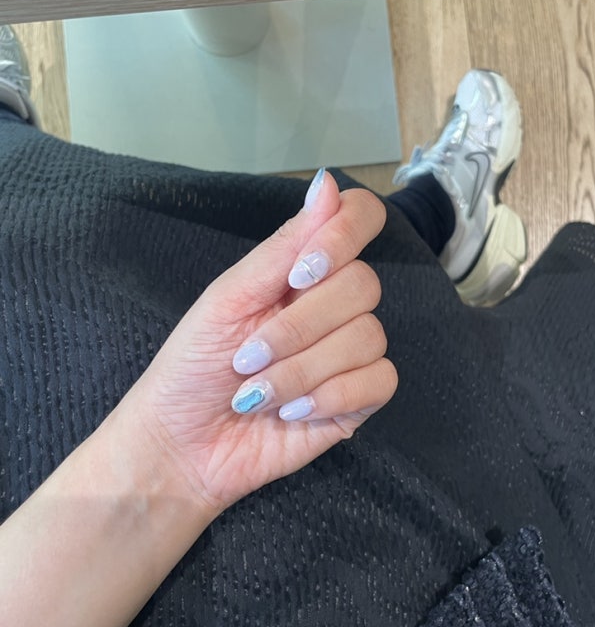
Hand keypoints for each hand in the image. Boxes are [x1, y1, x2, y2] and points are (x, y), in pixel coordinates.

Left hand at [112, 171, 397, 513]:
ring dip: (302, 369)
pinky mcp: (358, 400)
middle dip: (299, 326)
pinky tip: (292, 411)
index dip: (344, 236)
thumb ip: (284, 245)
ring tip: (259, 391)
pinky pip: (379, 381)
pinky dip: (329, 396)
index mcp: (303, 270)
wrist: (182, 443)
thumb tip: (328, 183)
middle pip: (364, 285)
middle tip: (249, 356)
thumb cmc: (194, 365)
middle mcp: (334, 305)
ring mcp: (350, 353)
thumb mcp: (230, 297)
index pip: (360, 220)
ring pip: (369, 337)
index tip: (300, 273)